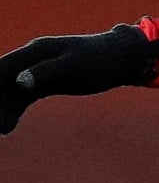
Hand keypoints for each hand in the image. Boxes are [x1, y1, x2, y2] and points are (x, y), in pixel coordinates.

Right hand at [0, 24, 158, 133]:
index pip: (2, 69)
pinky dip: (13, 111)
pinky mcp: (46, 82)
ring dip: (2, 110)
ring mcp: (38, 71)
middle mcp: (32, 59)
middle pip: (2, 82)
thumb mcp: (75, 66)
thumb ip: (46, 72)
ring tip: (1, 131)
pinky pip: (23, 97)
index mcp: (36, 51)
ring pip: (11, 92)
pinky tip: (7, 129)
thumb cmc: (102, 59)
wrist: (123, 58)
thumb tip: (18, 82)